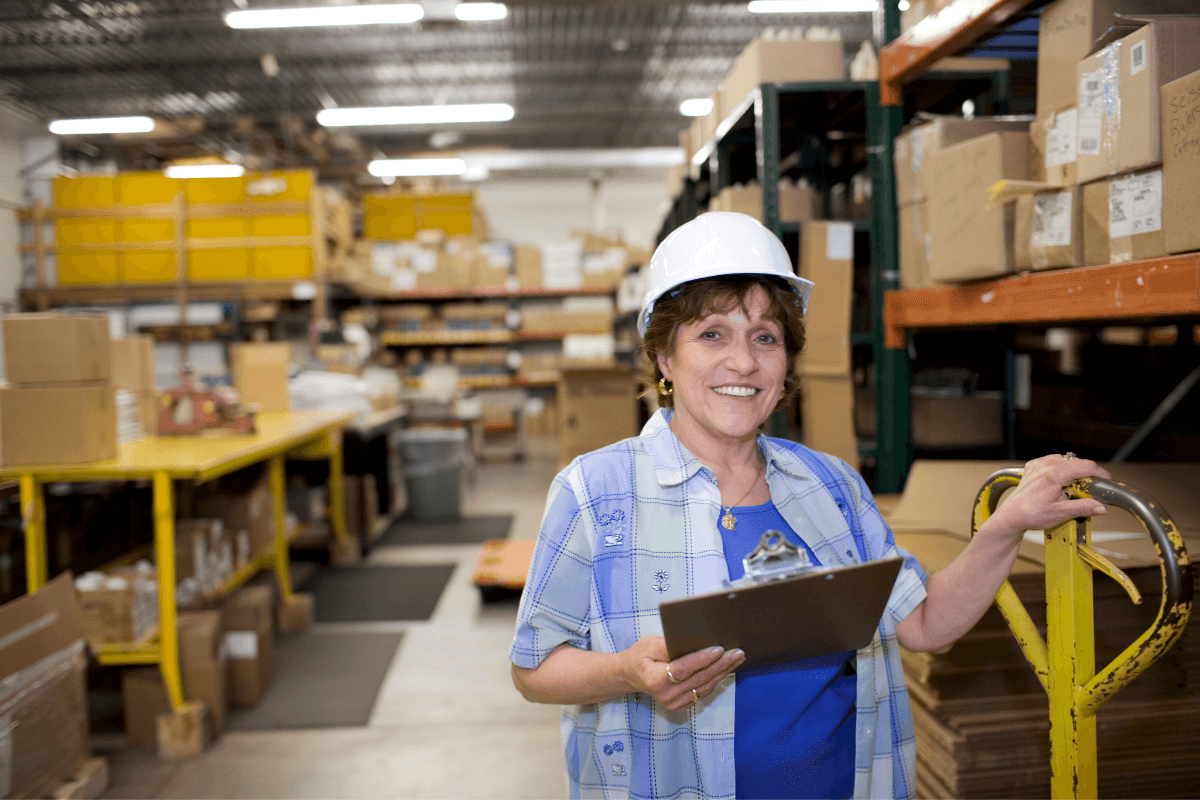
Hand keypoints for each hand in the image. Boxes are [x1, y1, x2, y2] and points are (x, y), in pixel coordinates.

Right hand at [618, 636, 745, 711]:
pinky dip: (715, 679)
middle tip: (738, 652)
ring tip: (737, 658)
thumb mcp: (649, 644)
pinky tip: (726, 668)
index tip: (719, 649)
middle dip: (720, 664)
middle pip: (698, 678)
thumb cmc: (640, 656)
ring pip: (704, 686)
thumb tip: (695, 643)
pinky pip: (702, 692)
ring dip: (723, 672)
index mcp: (655, 679)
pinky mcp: (681, 705)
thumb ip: (669, 646)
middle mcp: (666, 695)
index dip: (702, 659)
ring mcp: (674, 703)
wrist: (631, 676)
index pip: (683, 669)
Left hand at [988, 453, 1111, 538]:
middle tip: (1089, 490)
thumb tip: (1102, 507)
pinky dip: (1062, 469)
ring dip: (1074, 471)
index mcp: (1053, 474)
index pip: (1085, 466)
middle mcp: (1045, 465)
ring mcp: (1038, 464)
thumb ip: (1084, 508)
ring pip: (1066, 460)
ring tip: (1074, 488)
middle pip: (1076, 462)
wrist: (1011, 516)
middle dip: (1086, 474)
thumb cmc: (1031, 515)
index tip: (1106, 480)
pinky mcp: (1034, 466)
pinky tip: (1062, 482)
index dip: (1099, 473)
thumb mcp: (1061, 513)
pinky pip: (1054, 461)